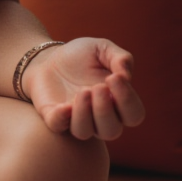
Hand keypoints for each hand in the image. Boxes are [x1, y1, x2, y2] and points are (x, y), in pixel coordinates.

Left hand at [23, 38, 145, 140]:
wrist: (48, 57)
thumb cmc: (81, 55)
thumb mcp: (103, 48)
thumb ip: (120, 58)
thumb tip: (126, 75)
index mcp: (117, 103)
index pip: (133, 115)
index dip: (128, 100)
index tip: (114, 78)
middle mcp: (99, 117)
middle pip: (111, 130)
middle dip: (105, 110)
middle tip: (98, 86)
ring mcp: (75, 119)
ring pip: (84, 132)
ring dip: (85, 114)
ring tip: (83, 91)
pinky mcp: (53, 116)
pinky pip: (58, 126)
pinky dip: (61, 118)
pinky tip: (64, 106)